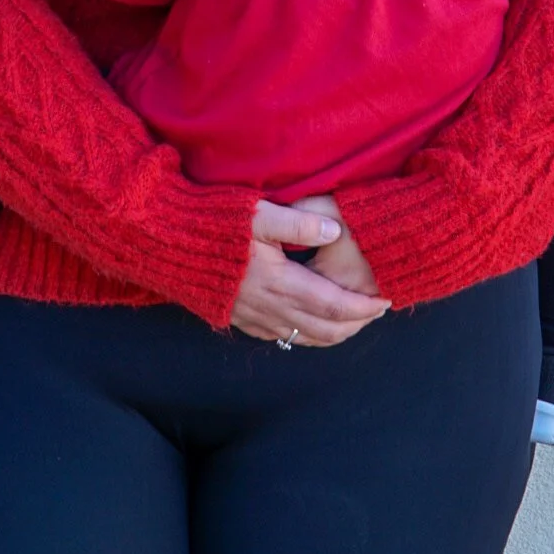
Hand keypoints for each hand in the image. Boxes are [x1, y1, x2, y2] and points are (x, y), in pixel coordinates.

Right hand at [230, 199, 389, 345]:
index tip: (386, 300)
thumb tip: (335, 229)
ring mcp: (252, 317)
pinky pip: (280, 337)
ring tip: (354, 322)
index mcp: (278, 282)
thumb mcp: (257, 214)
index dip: (362, 307)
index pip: (332, 305)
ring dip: (333, 334)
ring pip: (303, 338)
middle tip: (378, 313)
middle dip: (355, 324)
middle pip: (323, 329)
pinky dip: (305, 336)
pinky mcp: (237, 318)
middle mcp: (267, 307)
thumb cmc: (214, 223)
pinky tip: (311, 325)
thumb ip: (297, 223)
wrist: (167, 243)